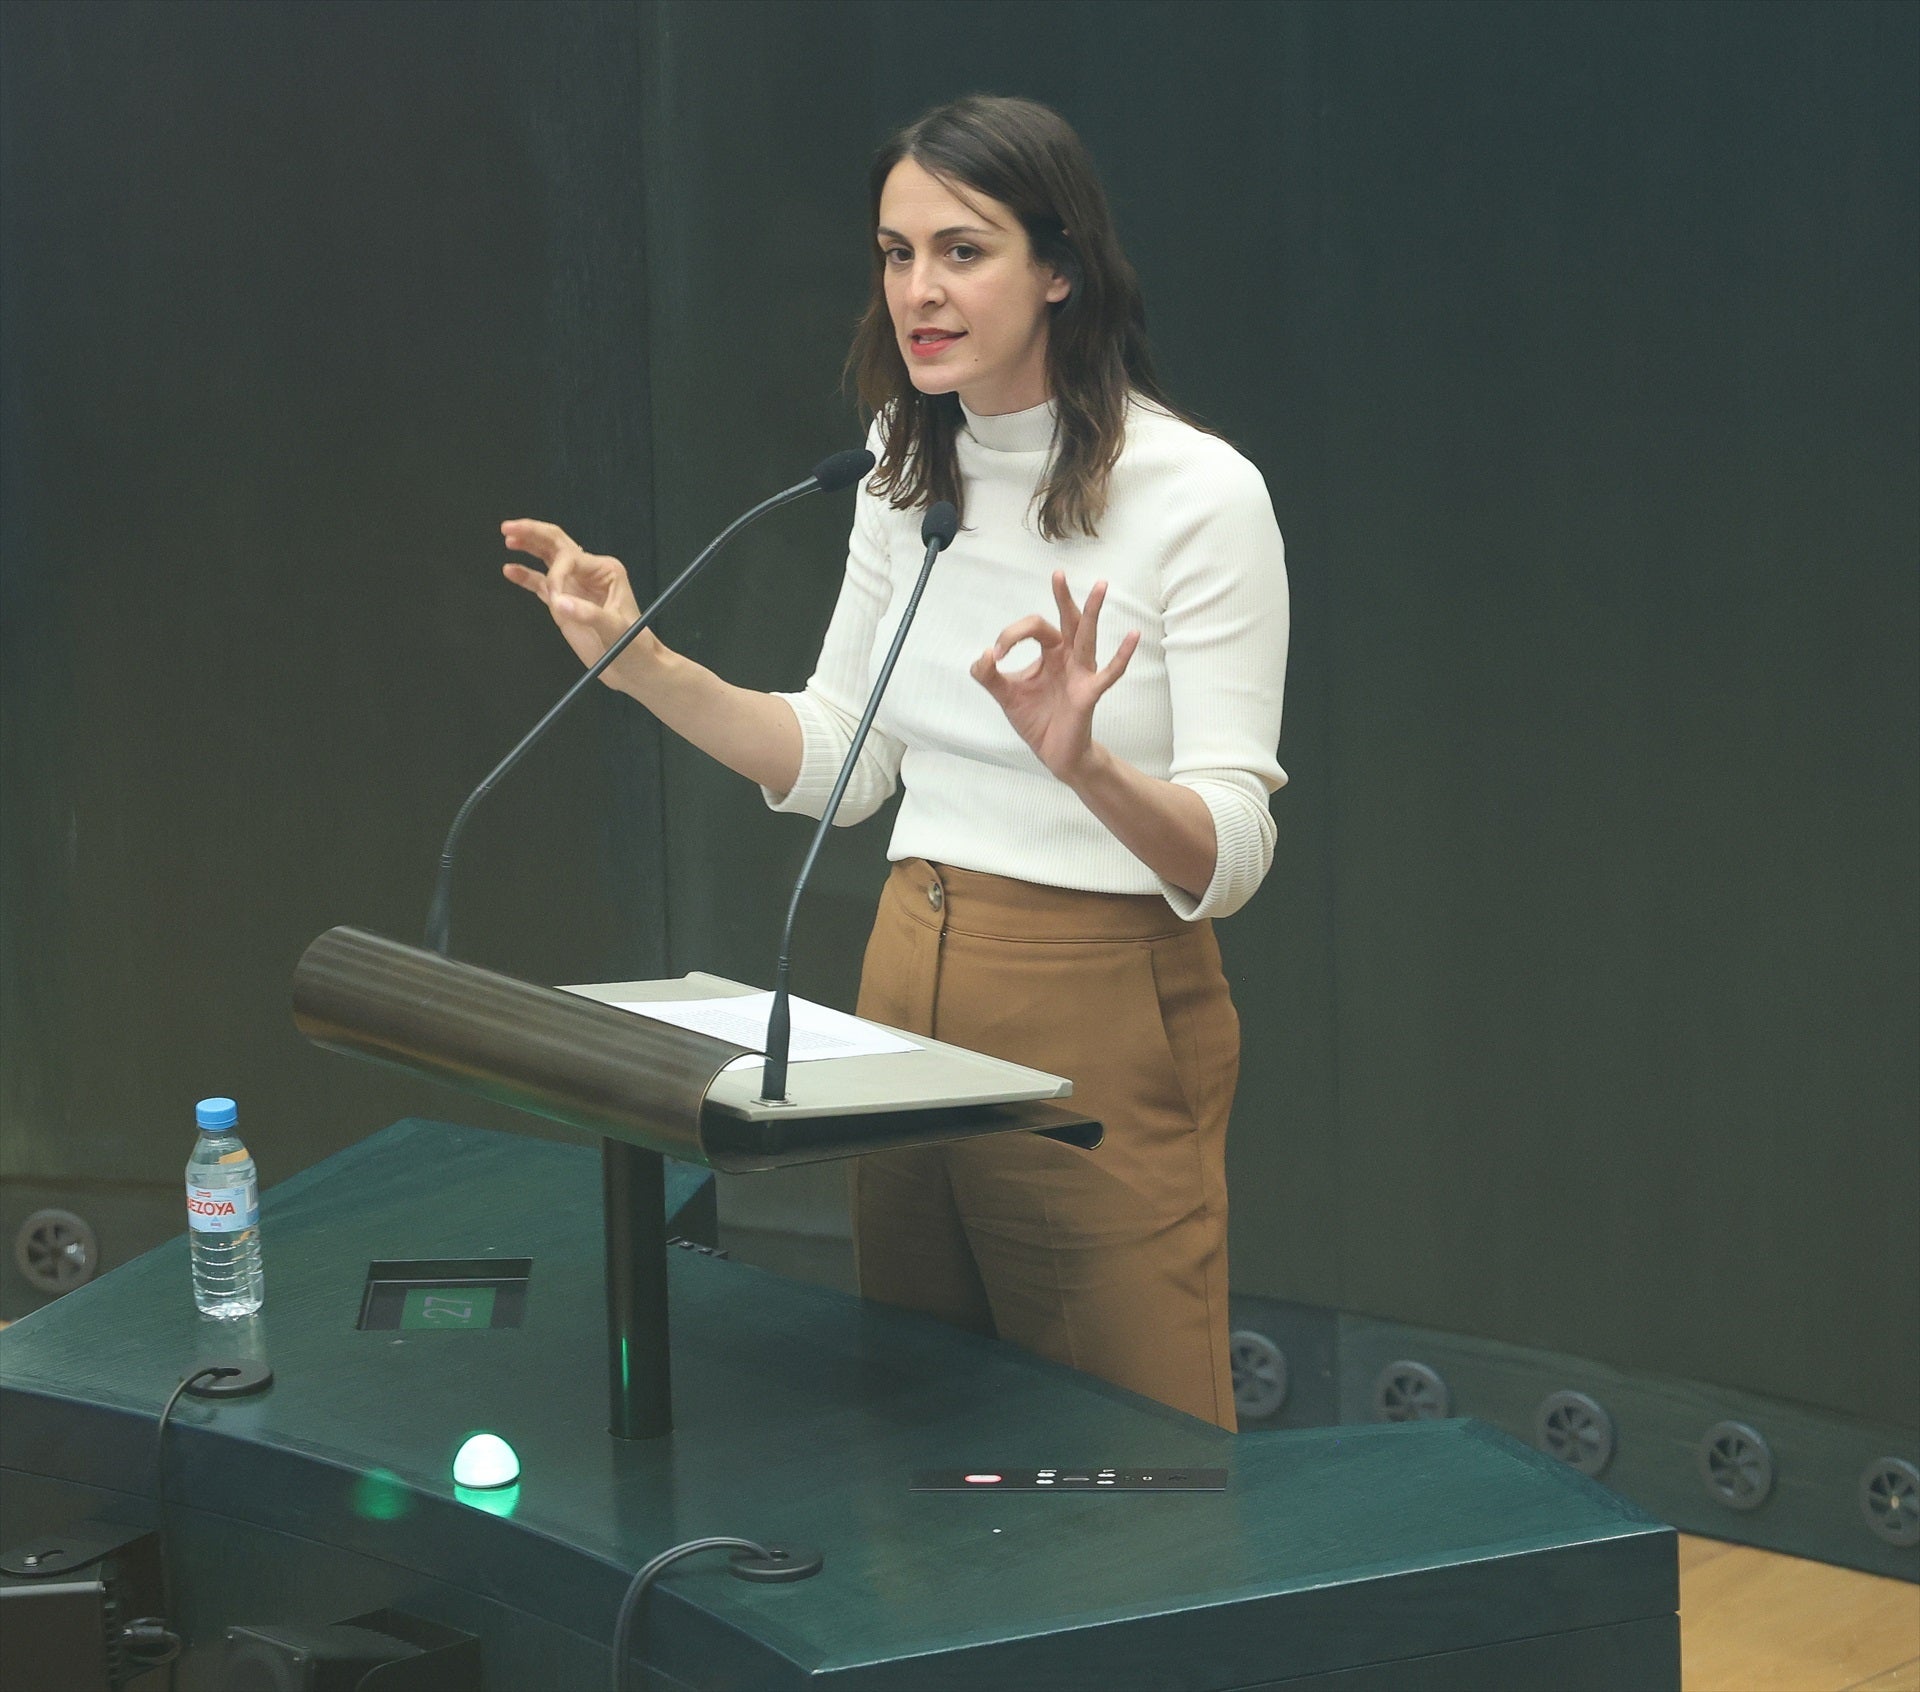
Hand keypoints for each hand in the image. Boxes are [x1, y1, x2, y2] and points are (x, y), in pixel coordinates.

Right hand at [500, 519, 656, 687]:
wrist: (633, 668)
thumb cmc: (633, 646)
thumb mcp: (615, 630)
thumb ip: (588, 614)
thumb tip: (559, 602)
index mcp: (606, 571)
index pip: (571, 559)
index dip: (557, 574)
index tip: (556, 600)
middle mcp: (589, 572)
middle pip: (557, 544)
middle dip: (533, 533)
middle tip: (509, 527)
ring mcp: (574, 586)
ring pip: (547, 558)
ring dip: (527, 546)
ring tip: (508, 537)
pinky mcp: (564, 602)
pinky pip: (541, 583)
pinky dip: (526, 576)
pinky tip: (510, 569)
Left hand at [970, 572, 1139, 784]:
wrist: (1054, 754)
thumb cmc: (1037, 719)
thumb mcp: (1005, 694)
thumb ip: (988, 675)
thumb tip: (983, 656)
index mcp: (1050, 653)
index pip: (1033, 628)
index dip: (1011, 636)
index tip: (994, 657)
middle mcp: (1068, 657)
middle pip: (1067, 620)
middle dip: (1063, 597)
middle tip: (1058, 573)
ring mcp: (1081, 673)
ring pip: (1087, 636)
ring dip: (1092, 611)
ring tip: (1100, 586)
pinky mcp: (1089, 693)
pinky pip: (1109, 672)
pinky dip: (1121, 655)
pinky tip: (1133, 636)